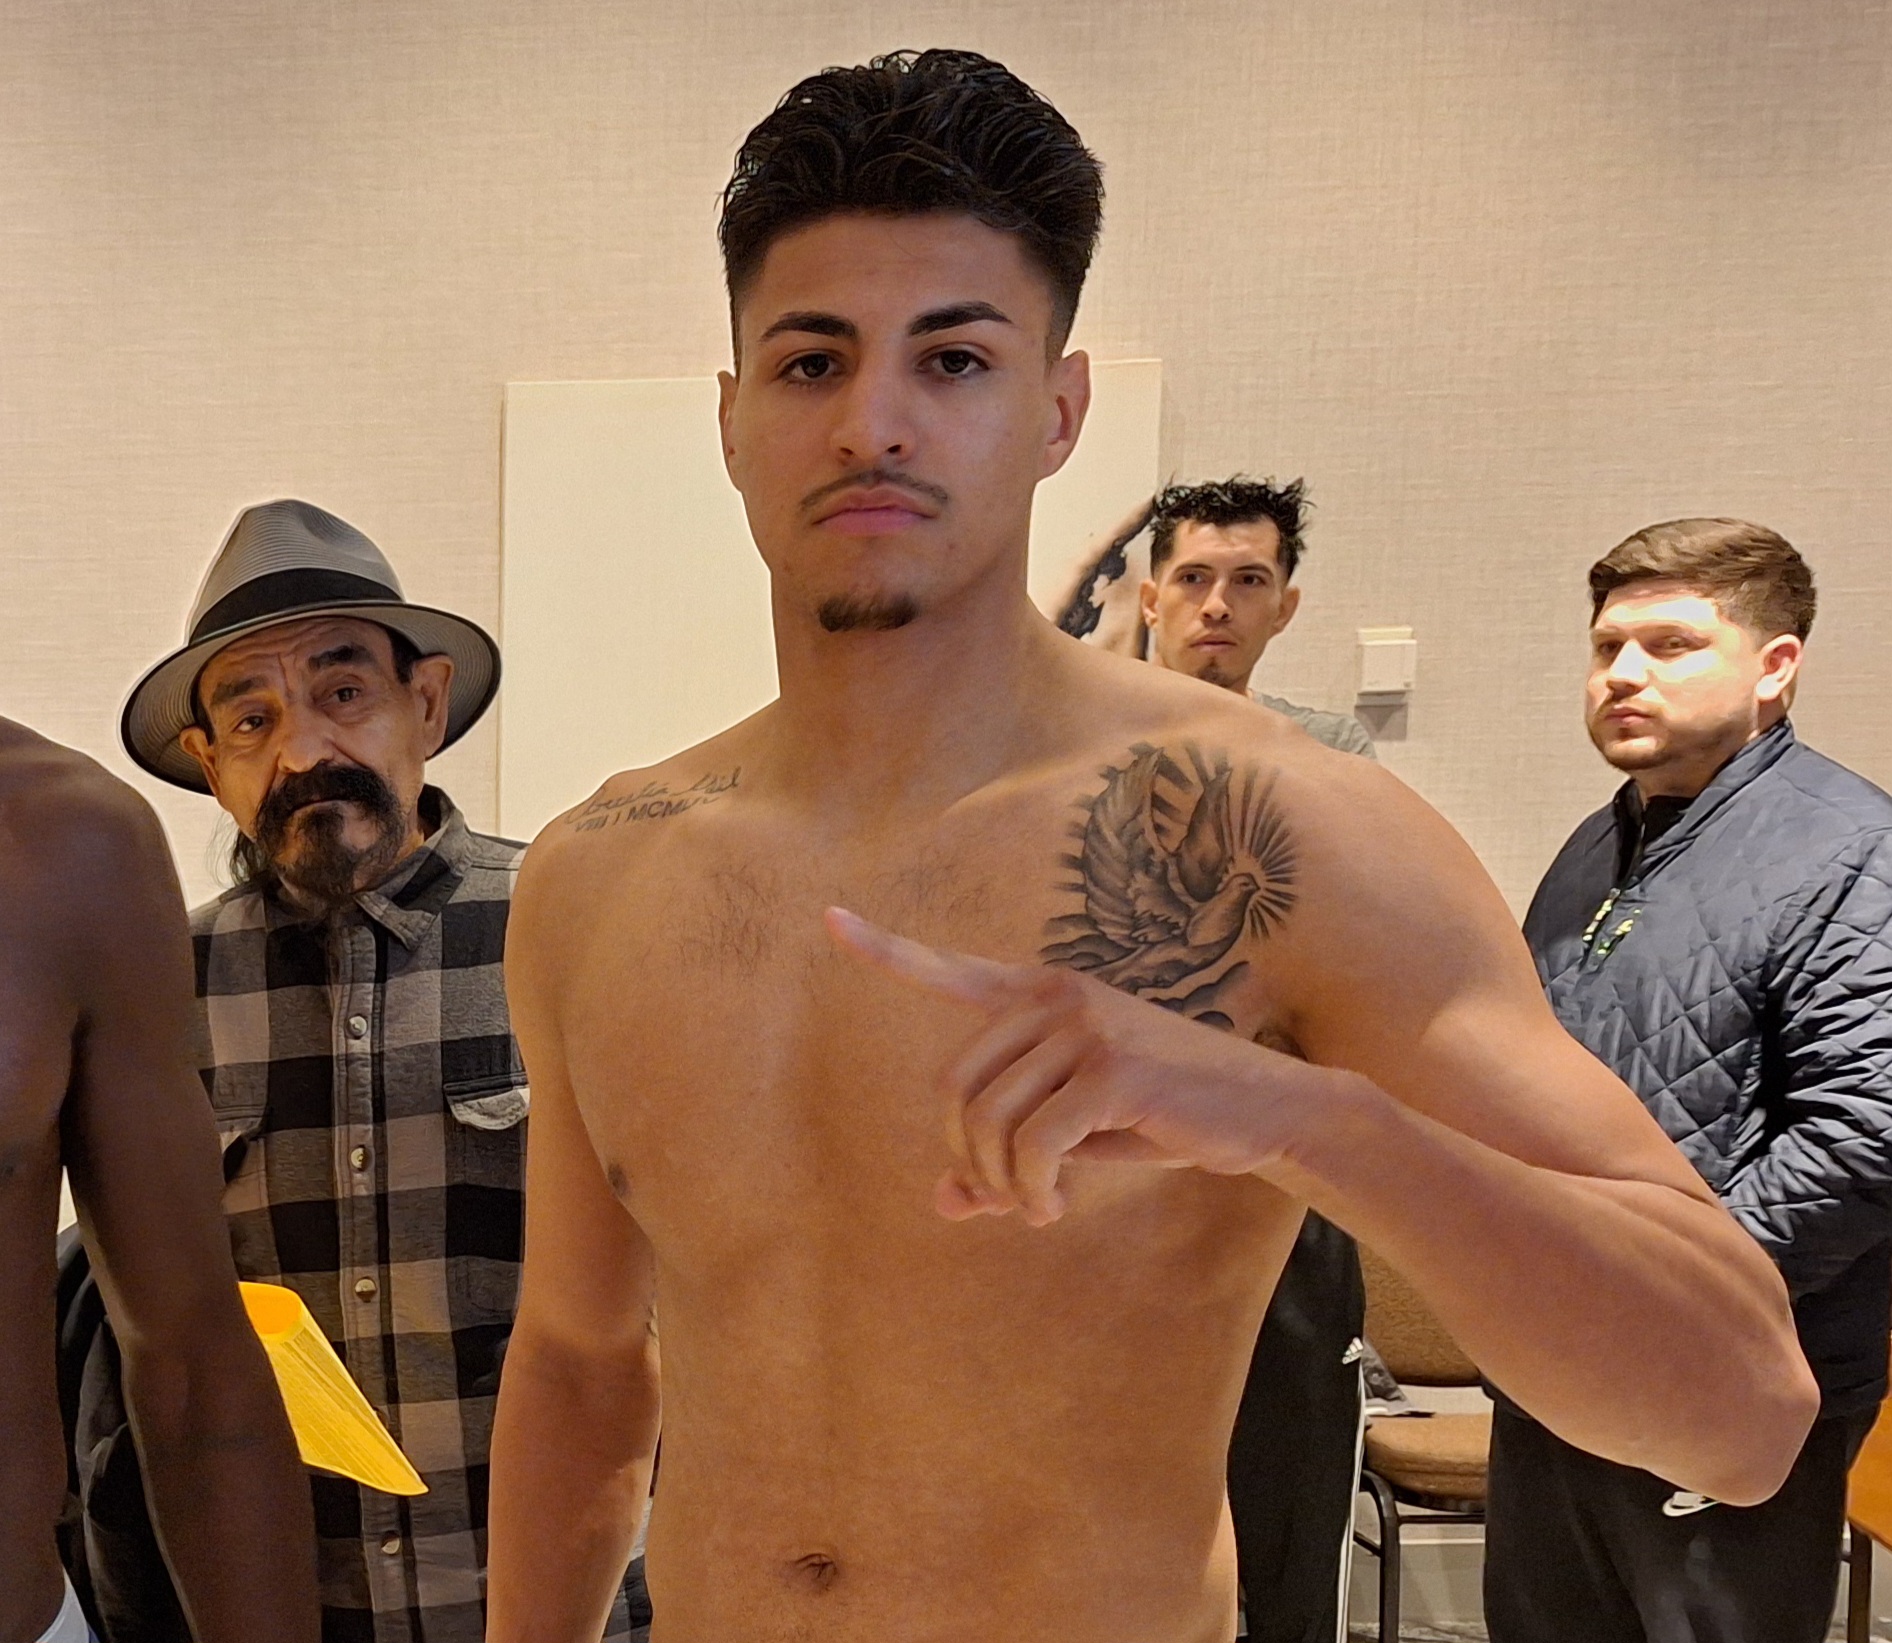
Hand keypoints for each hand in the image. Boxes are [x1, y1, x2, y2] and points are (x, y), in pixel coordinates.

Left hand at [826, 907, 1332, 1224]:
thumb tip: (943, 1200)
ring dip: (1002, 1184)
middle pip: (955, 1088)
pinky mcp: (1111, 1070)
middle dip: (969, 1158)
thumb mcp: (1080, 1134)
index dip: (886, 950)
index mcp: (1043, 996)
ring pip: (987, 1121)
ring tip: (1039, 1206)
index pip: (952, 971)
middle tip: (1009, 1198)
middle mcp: (1056, 997)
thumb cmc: (1167, 1117)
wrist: (1267, 1111)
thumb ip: (1010, 1156)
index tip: (830, 920)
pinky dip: (1032, 1189)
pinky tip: (1057, 1204)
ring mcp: (1084, 1028)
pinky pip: (1031, 1145)